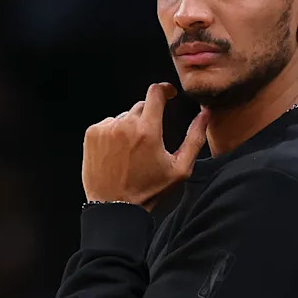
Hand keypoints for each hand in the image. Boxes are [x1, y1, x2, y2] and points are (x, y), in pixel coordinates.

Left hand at [81, 83, 208, 210]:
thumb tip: (205, 115)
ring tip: (131, 153)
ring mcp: (106, 129)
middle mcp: (125, 125)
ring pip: (123, 117)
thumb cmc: (148, 191)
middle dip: (148, 118)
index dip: (164, 90)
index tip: (168, 93)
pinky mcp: (92, 135)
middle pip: (141, 106)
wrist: (115, 207)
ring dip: (130, 127)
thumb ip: (194, 138)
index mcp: (148, 131)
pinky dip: (113, 133)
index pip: (155, 93)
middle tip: (149, 142)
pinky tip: (117, 153)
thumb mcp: (179, 169)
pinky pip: (107, 124)